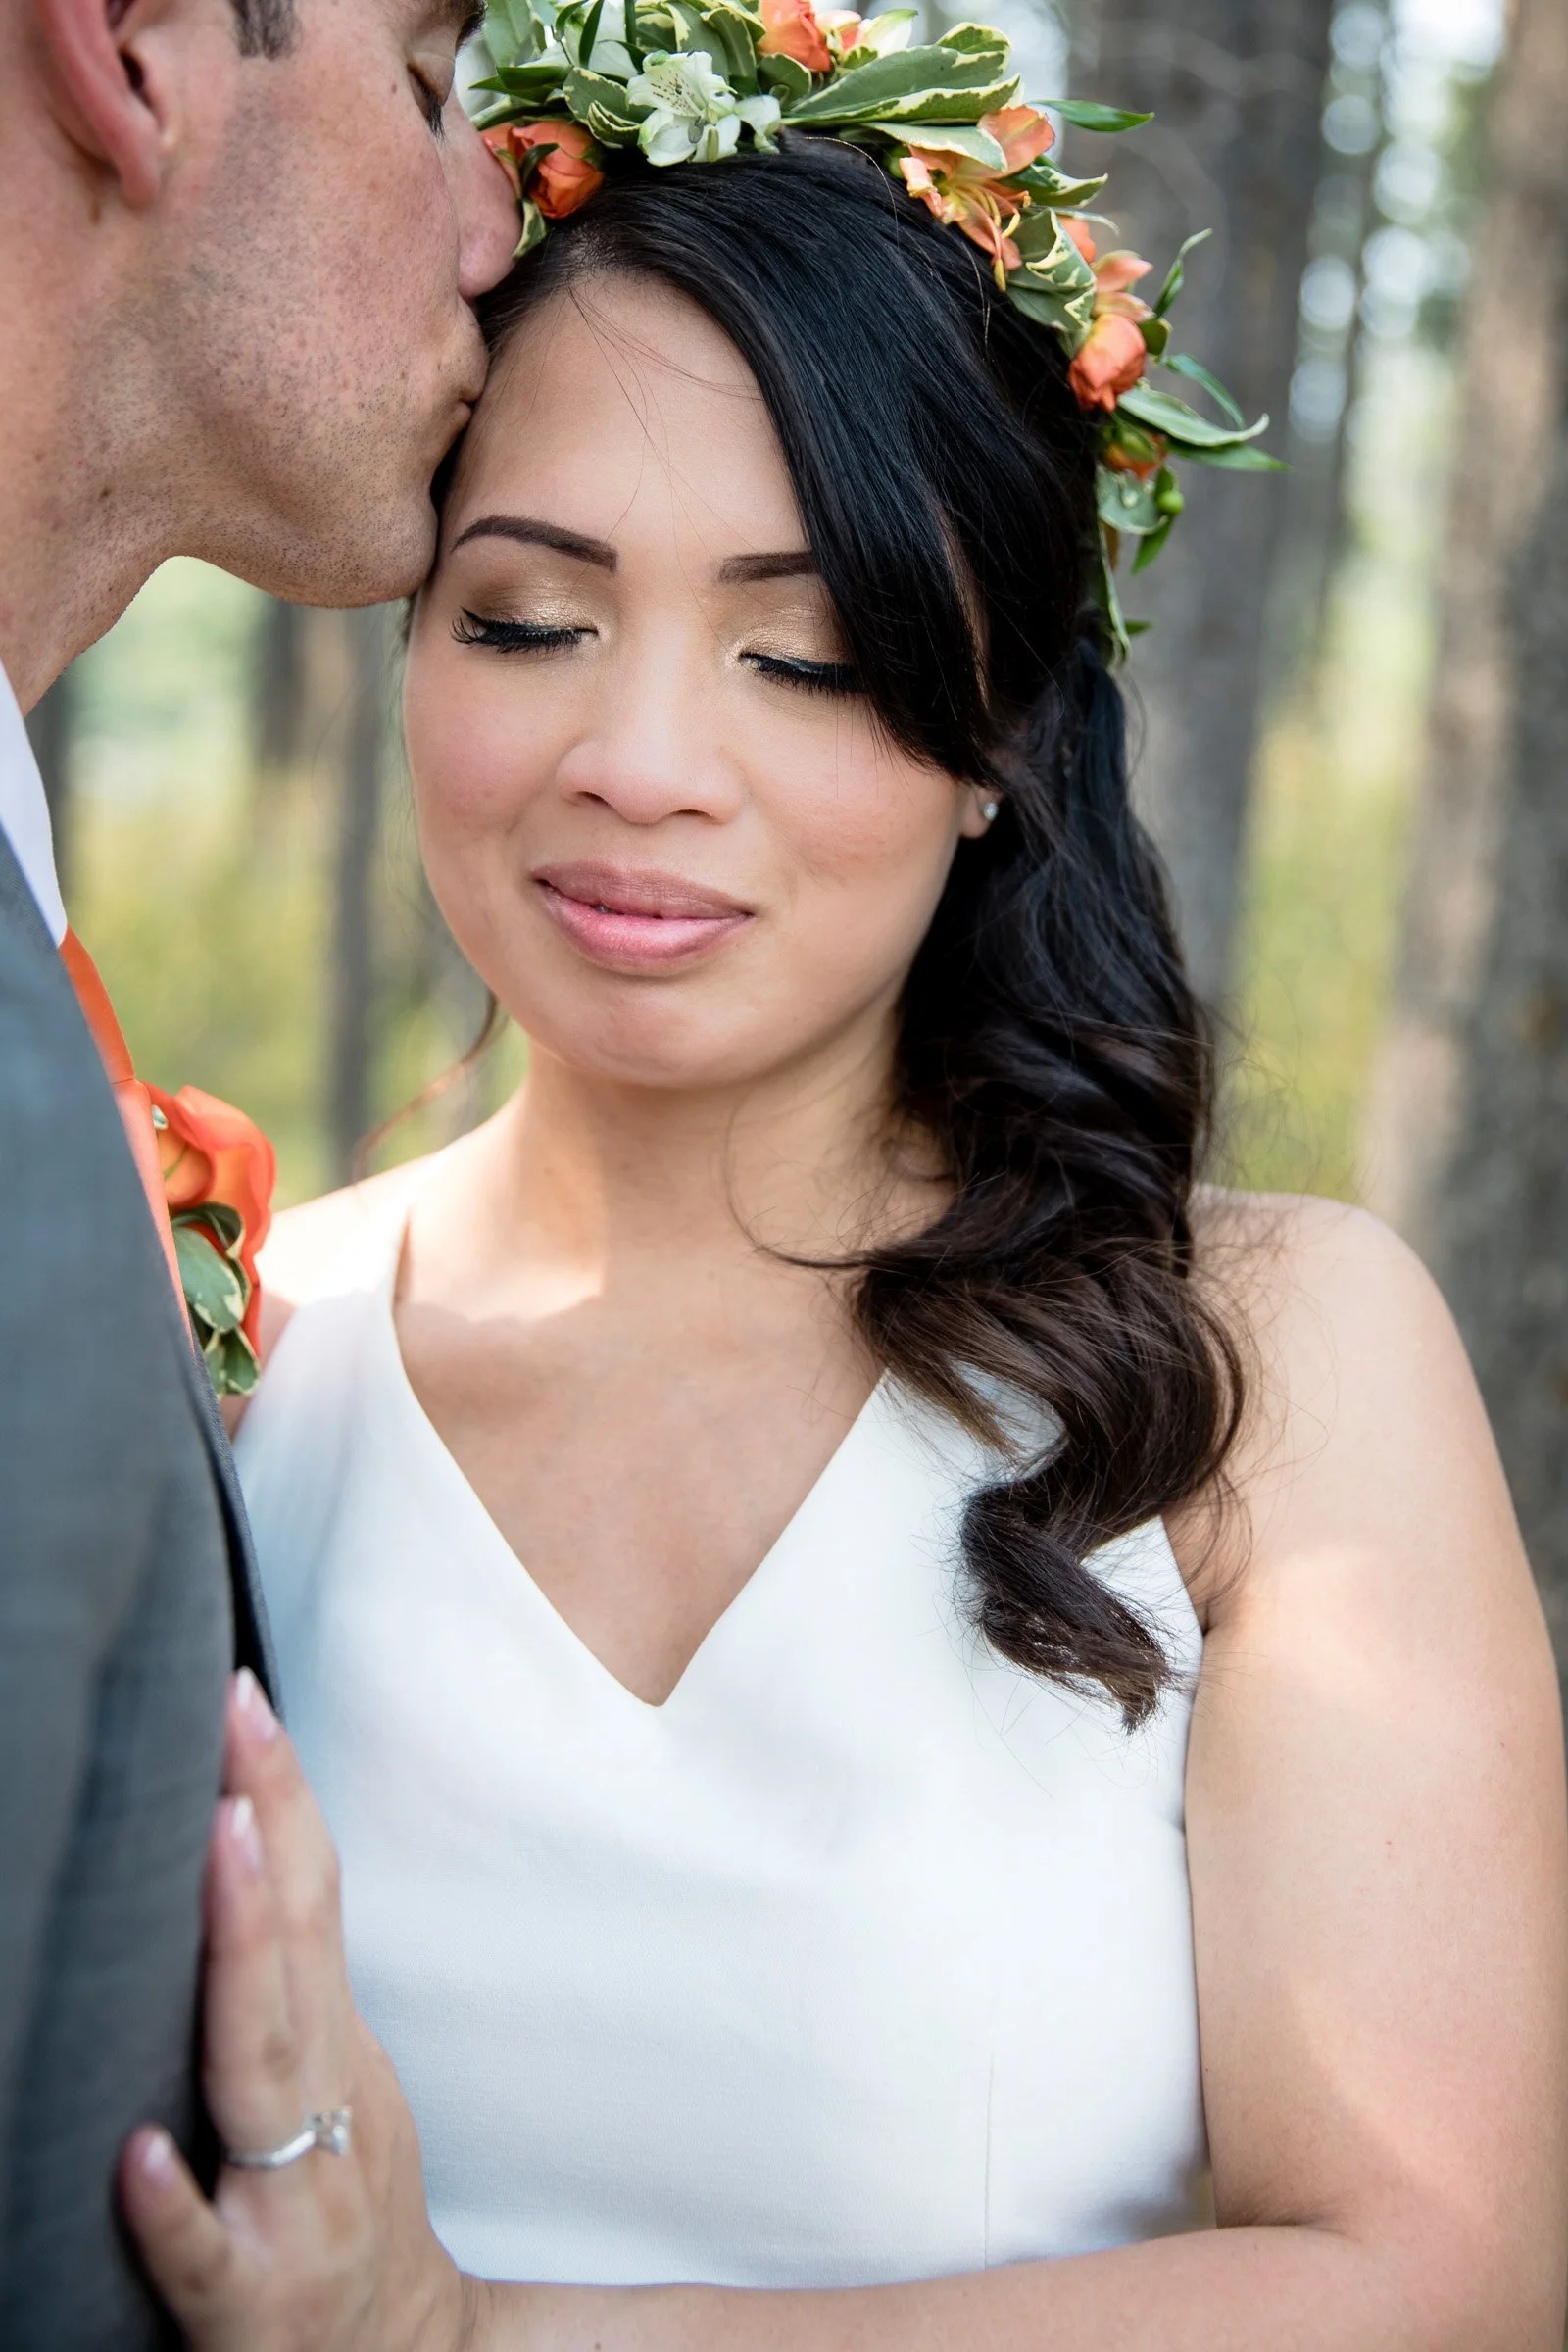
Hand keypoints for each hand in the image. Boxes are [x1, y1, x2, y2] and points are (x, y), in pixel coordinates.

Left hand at [120, 1672, 475, 2351]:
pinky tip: (137, 2154)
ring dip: (240, 1957)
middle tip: (236, 1725)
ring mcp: (293, 2202)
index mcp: (336, 2042)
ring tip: (214, 1851)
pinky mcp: (248, 2304)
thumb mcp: (338, 2070)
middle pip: (296, 1953)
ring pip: (264, 2072)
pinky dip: (177, 2204)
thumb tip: (233, 1830)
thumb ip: (286, 1969)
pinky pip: (206, 2256)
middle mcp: (324, 2103)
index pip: (313, 1896)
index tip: (243, 1695)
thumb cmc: (345, 2198)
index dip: (284, 1795)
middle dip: (267, 1835)